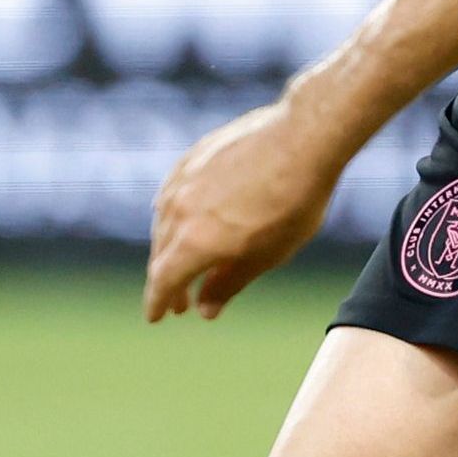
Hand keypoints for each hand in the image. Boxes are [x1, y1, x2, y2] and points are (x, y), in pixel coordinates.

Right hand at [144, 97, 352, 322]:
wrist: (302, 138)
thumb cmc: (293, 202)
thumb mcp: (267, 255)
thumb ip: (230, 283)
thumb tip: (204, 308)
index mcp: (195, 242)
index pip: (163, 281)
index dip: (156, 302)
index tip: (155, 317)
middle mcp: (178, 211)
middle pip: (162, 254)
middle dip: (168, 282)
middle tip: (181, 303)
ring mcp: (181, 180)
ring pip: (164, 222)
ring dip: (171, 248)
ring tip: (186, 262)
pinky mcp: (191, 158)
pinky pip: (172, 194)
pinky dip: (174, 216)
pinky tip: (185, 219)